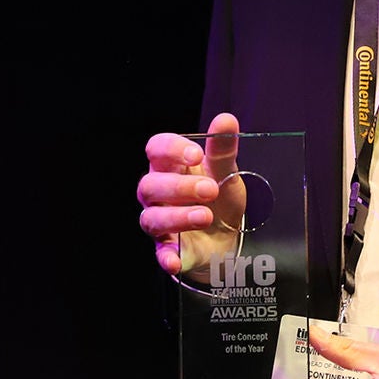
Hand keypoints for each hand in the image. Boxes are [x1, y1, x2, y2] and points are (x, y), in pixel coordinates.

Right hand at [138, 112, 243, 276]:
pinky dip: (166, 257)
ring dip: (178, 216)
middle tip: (211, 189)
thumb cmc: (219, 198)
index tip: (196, 154)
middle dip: (180, 186)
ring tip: (206, 215)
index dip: (171, 149)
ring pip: (152, 217)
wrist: (227, 237)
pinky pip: (159, 254)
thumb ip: (223, 149)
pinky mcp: (168, 249)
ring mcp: (160, 222)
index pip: (156, 149)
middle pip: (150, 184)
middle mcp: (158, 194)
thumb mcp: (226, 173)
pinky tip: (175, 259)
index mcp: (170, 167)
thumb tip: (226, 119)